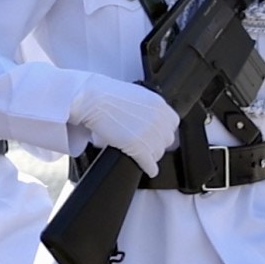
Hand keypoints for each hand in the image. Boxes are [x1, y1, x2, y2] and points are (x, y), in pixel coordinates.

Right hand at [69, 76, 183, 173]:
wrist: (92, 100)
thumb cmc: (106, 94)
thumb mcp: (136, 94)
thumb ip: (149, 107)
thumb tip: (150, 116)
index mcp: (159, 105)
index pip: (172, 124)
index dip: (162, 130)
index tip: (156, 133)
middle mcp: (158, 120)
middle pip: (166, 140)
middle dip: (156, 143)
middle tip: (145, 144)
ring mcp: (149, 135)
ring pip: (158, 153)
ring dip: (150, 155)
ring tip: (141, 154)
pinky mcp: (139, 148)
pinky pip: (150, 163)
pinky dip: (149, 168)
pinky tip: (148, 169)